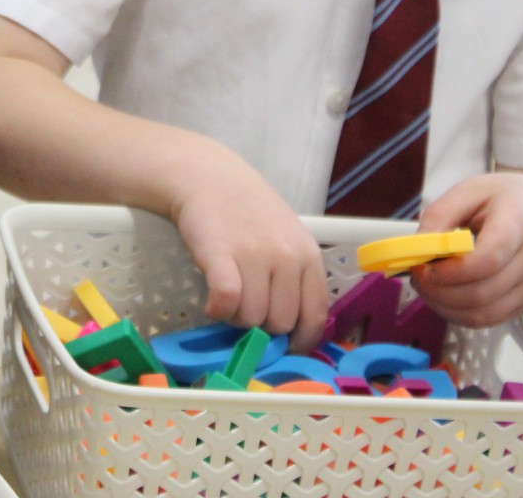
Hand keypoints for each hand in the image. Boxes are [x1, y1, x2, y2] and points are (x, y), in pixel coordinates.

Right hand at [170, 152, 328, 351]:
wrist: (208, 178)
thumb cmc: (248, 211)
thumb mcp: (286, 238)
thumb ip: (293, 277)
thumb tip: (290, 331)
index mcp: (308, 255)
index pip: (315, 316)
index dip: (299, 340)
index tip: (284, 346)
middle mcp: (286, 257)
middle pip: (280, 323)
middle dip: (261, 325)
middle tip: (244, 306)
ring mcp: (255, 255)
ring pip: (251, 319)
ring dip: (235, 318)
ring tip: (227, 296)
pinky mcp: (221, 255)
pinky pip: (226, 302)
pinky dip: (217, 311)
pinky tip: (211, 303)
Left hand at [410, 172, 522, 326]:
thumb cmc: (507, 200)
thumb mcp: (470, 191)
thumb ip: (440, 216)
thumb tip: (418, 248)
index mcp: (518, 225)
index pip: (488, 260)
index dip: (452, 271)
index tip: (425, 265)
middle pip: (481, 293)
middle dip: (438, 290)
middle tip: (416, 274)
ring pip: (482, 314)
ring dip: (443, 306)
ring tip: (426, 284)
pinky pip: (487, 320)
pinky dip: (457, 314)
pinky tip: (443, 295)